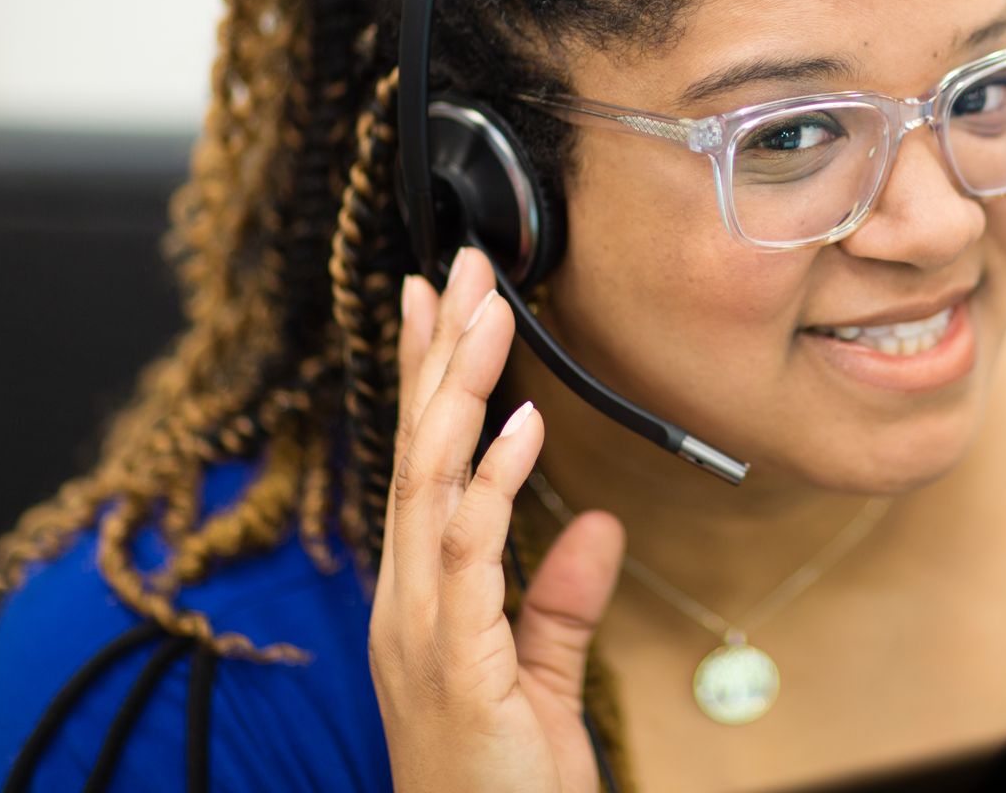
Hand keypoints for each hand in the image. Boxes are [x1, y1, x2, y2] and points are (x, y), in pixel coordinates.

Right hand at [369, 246, 625, 792]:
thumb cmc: (502, 786)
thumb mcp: (539, 681)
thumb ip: (559, 603)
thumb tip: (596, 526)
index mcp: (424, 595)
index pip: (424, 462)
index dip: (429, 378)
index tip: (440, 300)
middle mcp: (409, 597)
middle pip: (418, 449)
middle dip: (439, 352)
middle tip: (461, 265)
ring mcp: (420, 625)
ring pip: (432, 479)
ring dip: (460, 390)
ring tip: (488, 311)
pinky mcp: (452, 657)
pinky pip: (469, 550)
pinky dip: (491, 479)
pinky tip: (518, 422)